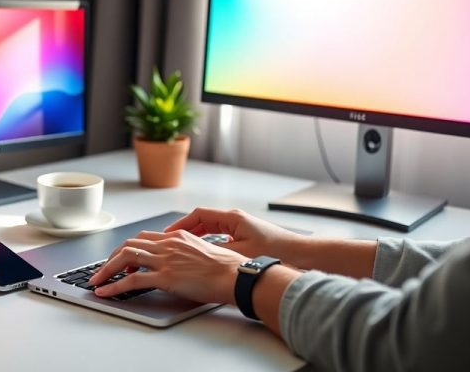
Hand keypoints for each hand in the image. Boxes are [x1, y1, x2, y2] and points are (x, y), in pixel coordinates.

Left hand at [89, 229, 249, 304]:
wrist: (236, 275)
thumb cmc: (227, 268)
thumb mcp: (203, 252)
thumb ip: (186, 253)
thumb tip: (179, 264)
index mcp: (177, 237)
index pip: (144, 238)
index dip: (128, 249)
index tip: (121, 260)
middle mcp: (168, 244)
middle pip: (129, 244)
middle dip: (111, 257)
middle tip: (103, 270)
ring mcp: (165, 260)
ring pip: (125, 258)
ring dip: (106, 269)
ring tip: (97, 281)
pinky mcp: (166, 277)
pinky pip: (132, 281)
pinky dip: (114, 286)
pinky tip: (106, 292)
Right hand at [165, 207, 305, 259]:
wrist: (301, 254)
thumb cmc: (276, 250)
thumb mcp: (240, 252)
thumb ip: (215, 251)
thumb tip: (195, 253)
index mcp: (232, 217)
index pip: (199, 215)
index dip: (181, 224)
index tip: (168, 234)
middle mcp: (235, 219)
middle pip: (203, 221)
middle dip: (185, 231)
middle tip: (170, 242)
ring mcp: (240, 227)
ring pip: (211, 229)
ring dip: (196, 237)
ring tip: (182, 248)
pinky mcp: (246, 237)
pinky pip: (220, 236)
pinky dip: (209, 243)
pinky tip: (203, 254)